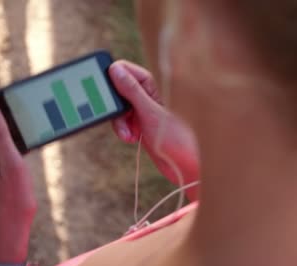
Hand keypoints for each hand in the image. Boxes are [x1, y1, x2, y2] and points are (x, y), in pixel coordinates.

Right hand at [109, 60, 198, 198]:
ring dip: (119, 122)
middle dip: (115, 106)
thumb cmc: (178, 138)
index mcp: (152, 84)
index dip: (113, 80)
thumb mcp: (150, 113)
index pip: (124, 70)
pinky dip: (124, 130)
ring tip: (129, 135)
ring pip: (119, 108)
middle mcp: (147, 94)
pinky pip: (124, 122)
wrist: (186, 165)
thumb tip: (115, 70)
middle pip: (118, 90)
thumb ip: (132, 91)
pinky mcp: (142, 124)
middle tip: (121, 120)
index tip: (109, 97)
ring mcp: (144, 110)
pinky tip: (132, 138)